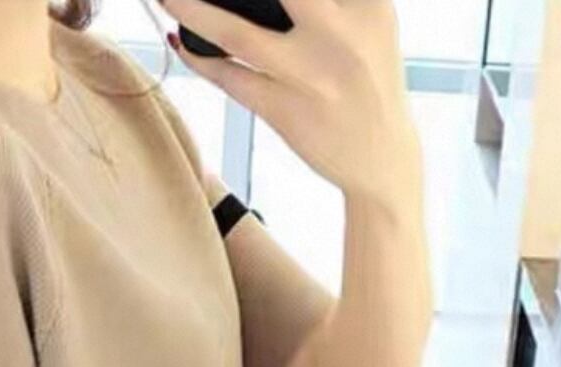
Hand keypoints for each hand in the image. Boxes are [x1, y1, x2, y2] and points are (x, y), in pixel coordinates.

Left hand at [159, 0, 421, 206]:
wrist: (381, 157)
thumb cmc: (368, 79)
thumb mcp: (371, 21)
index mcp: (367, 2)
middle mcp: (339, 33)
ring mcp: (308, 74)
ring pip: (235, 32)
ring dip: (190, 8)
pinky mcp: (284, 110)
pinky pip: (228, 77)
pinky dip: (198, 56)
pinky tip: (179, 38)